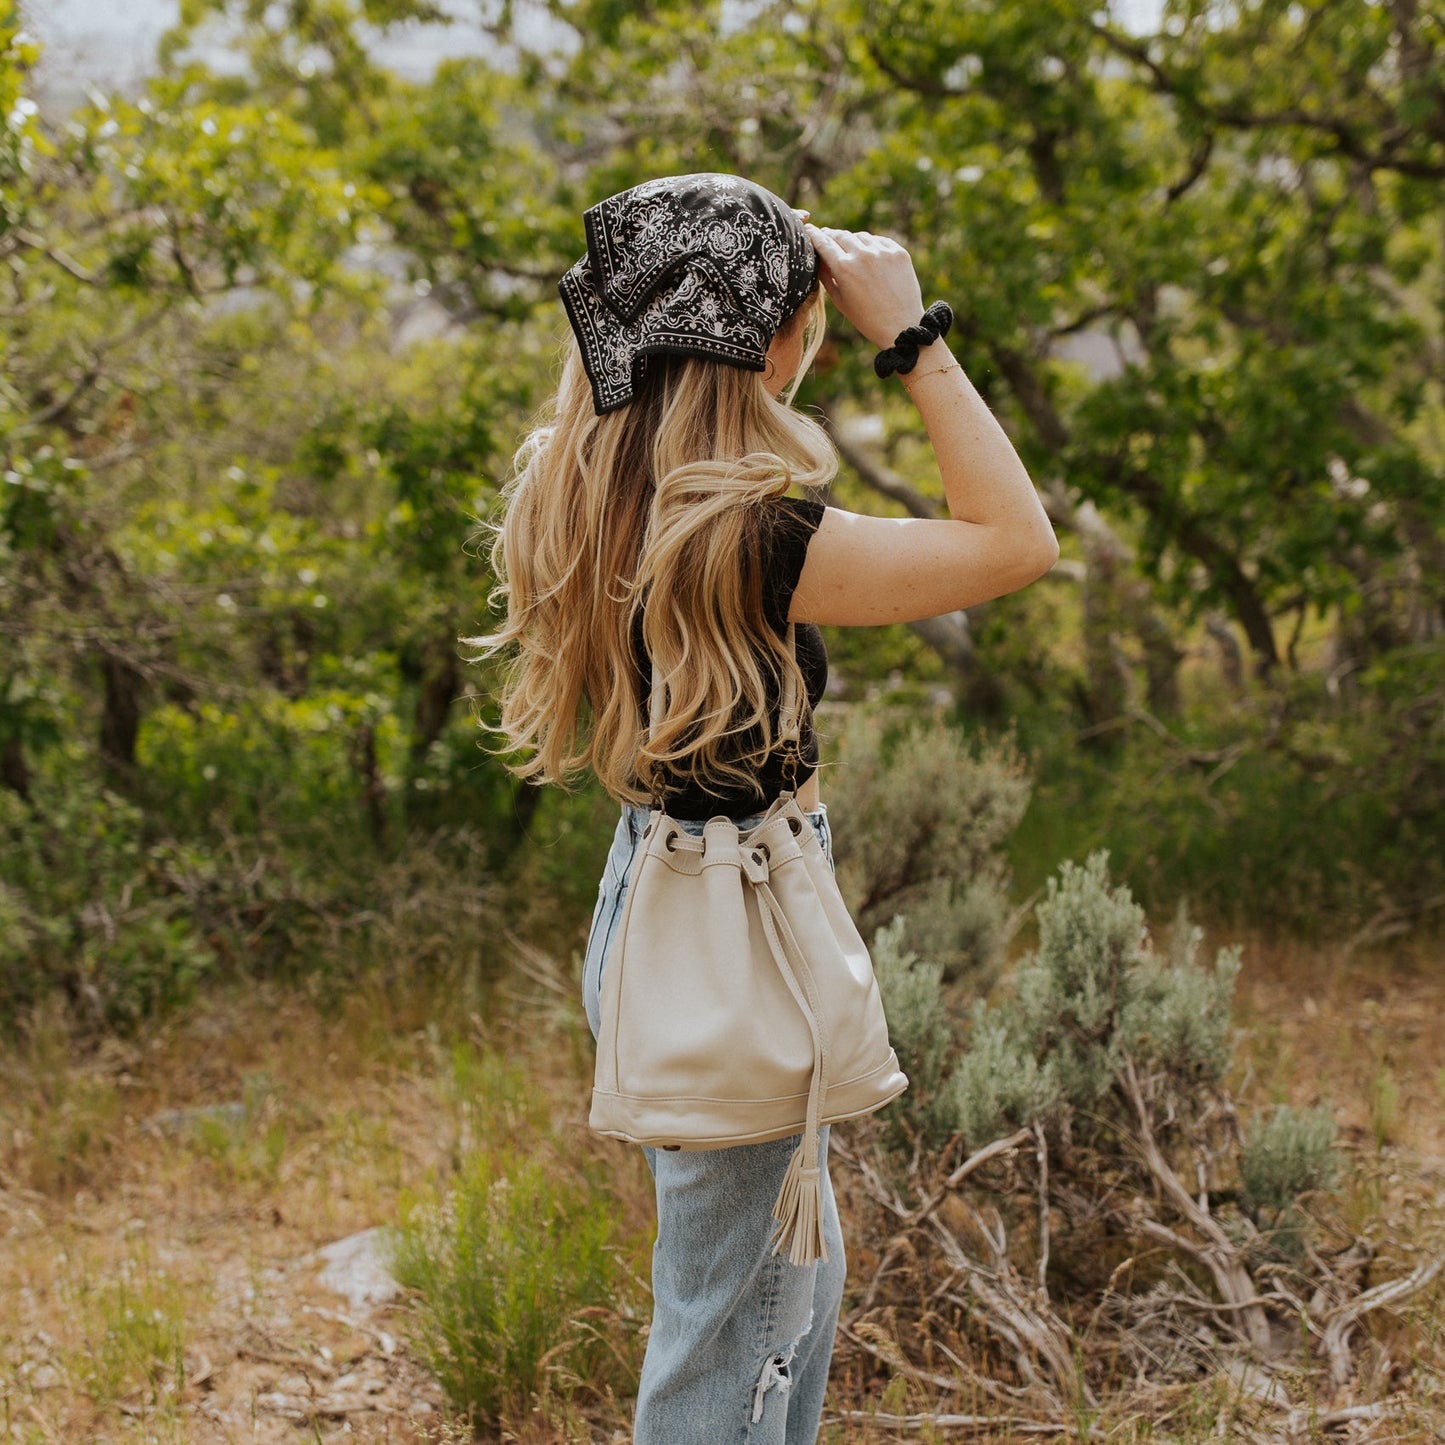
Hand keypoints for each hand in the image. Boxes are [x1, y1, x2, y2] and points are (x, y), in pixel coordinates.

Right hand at [805, 224, 925, 350]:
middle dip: (831, 235)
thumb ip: (826, 276)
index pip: (823, 242)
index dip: (813, 234)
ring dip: (853, 241)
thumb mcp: (839, 300)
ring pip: (860, 236)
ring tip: (851, 253)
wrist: (901, 326)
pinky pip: (879, 241)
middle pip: (840, 235)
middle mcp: (862, 255)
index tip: (808, 230)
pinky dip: (872, 246)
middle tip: (827, 237)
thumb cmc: (866, 318)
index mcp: (844, 267)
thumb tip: (818, 257)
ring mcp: (882, 251)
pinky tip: (870, 258)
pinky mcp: (899, 252)